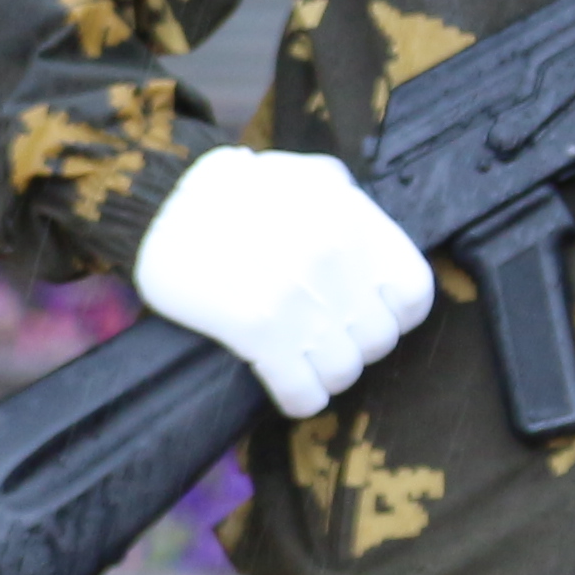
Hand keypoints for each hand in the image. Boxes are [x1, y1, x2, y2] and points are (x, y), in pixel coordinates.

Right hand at [135, 148, 433, 421]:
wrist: (159, 199)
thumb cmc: (237, 186)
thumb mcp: (310, 175)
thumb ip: (350, 203)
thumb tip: (368, 233)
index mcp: (356, 225)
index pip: (415, 294)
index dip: (398, 314)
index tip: (373, 316)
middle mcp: (336, 262)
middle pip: (379, 339)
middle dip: (357, 345)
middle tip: (330, 340)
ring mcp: (299, 299)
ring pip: (344, 371)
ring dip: (328, 375)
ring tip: (307, 364)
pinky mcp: (256, 331)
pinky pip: (302, 391)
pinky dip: (301, 399)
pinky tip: (290, 390)